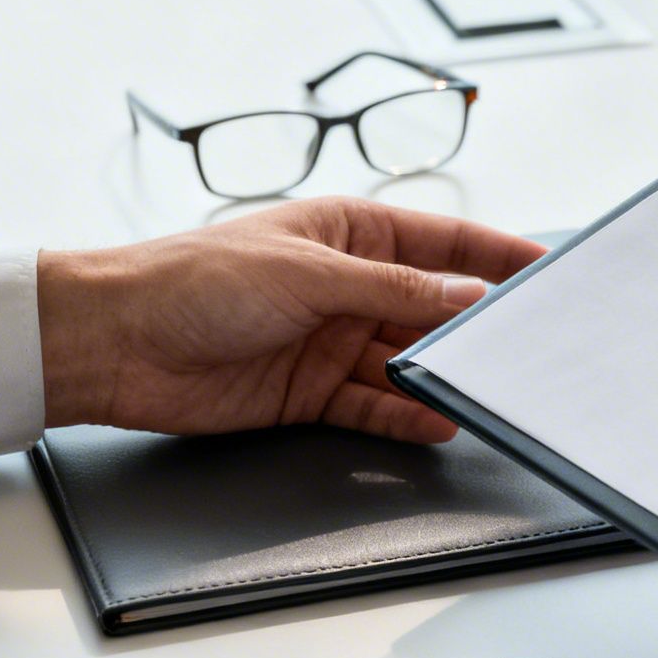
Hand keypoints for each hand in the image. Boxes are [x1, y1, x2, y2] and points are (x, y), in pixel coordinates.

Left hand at [35, 197, 544, 441]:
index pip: (443, 243)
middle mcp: (346, 286)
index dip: (496, 255)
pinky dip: (404, 417)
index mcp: (349, 233)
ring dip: (440, 378)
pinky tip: (437, 424)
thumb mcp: (309, 274)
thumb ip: (394, 293)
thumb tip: (464, 299)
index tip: (546, 267)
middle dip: (474, 328)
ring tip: (483, 392)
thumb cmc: (190, 280)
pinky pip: (373, 407)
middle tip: (522, 345)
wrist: (111, 342)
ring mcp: (329, 340)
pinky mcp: (308, 392)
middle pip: (430, 310)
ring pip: (406, 363)